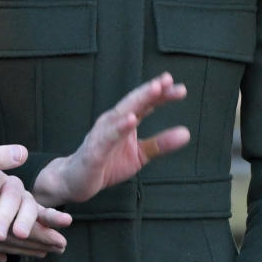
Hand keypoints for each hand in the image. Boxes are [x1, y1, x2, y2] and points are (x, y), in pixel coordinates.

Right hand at [32, 73, 189, 206]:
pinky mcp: (94, 151)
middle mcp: (112, 122)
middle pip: (133, 102)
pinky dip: (119, 127)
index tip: (181, 89)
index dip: (162, 95)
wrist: (75, 181)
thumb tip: (186, 133)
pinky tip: (132, 120)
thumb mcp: (139, 155)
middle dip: (150, 90)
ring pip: (121, 114)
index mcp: (124, 121)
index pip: (145, 104)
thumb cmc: (106, 164)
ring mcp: (101, 134)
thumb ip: (160, 144)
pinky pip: (108, 138)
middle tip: (167, 80)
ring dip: (138, 101)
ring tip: (154, 90)